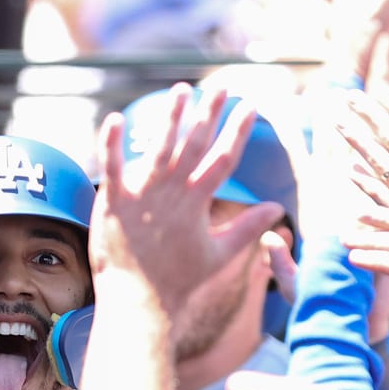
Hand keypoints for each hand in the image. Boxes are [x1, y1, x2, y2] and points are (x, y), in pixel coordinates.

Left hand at [92, 85, 284, 318]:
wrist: (140, 302)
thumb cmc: (179, 281)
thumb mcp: (220, 254)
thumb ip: (248, 228)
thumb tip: (276, 211)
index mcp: (198, 202)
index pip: (224, 158)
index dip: (239, 130)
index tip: (251, 106)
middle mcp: (173, 192)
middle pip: (195, 143)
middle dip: (210, 113)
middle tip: (221, 86)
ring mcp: (142, 195)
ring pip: (159, 146)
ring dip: (171, 116)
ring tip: (180, 90)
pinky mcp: (113, 202)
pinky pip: (112, 166)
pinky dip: (112, 142)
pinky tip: (117, 118)